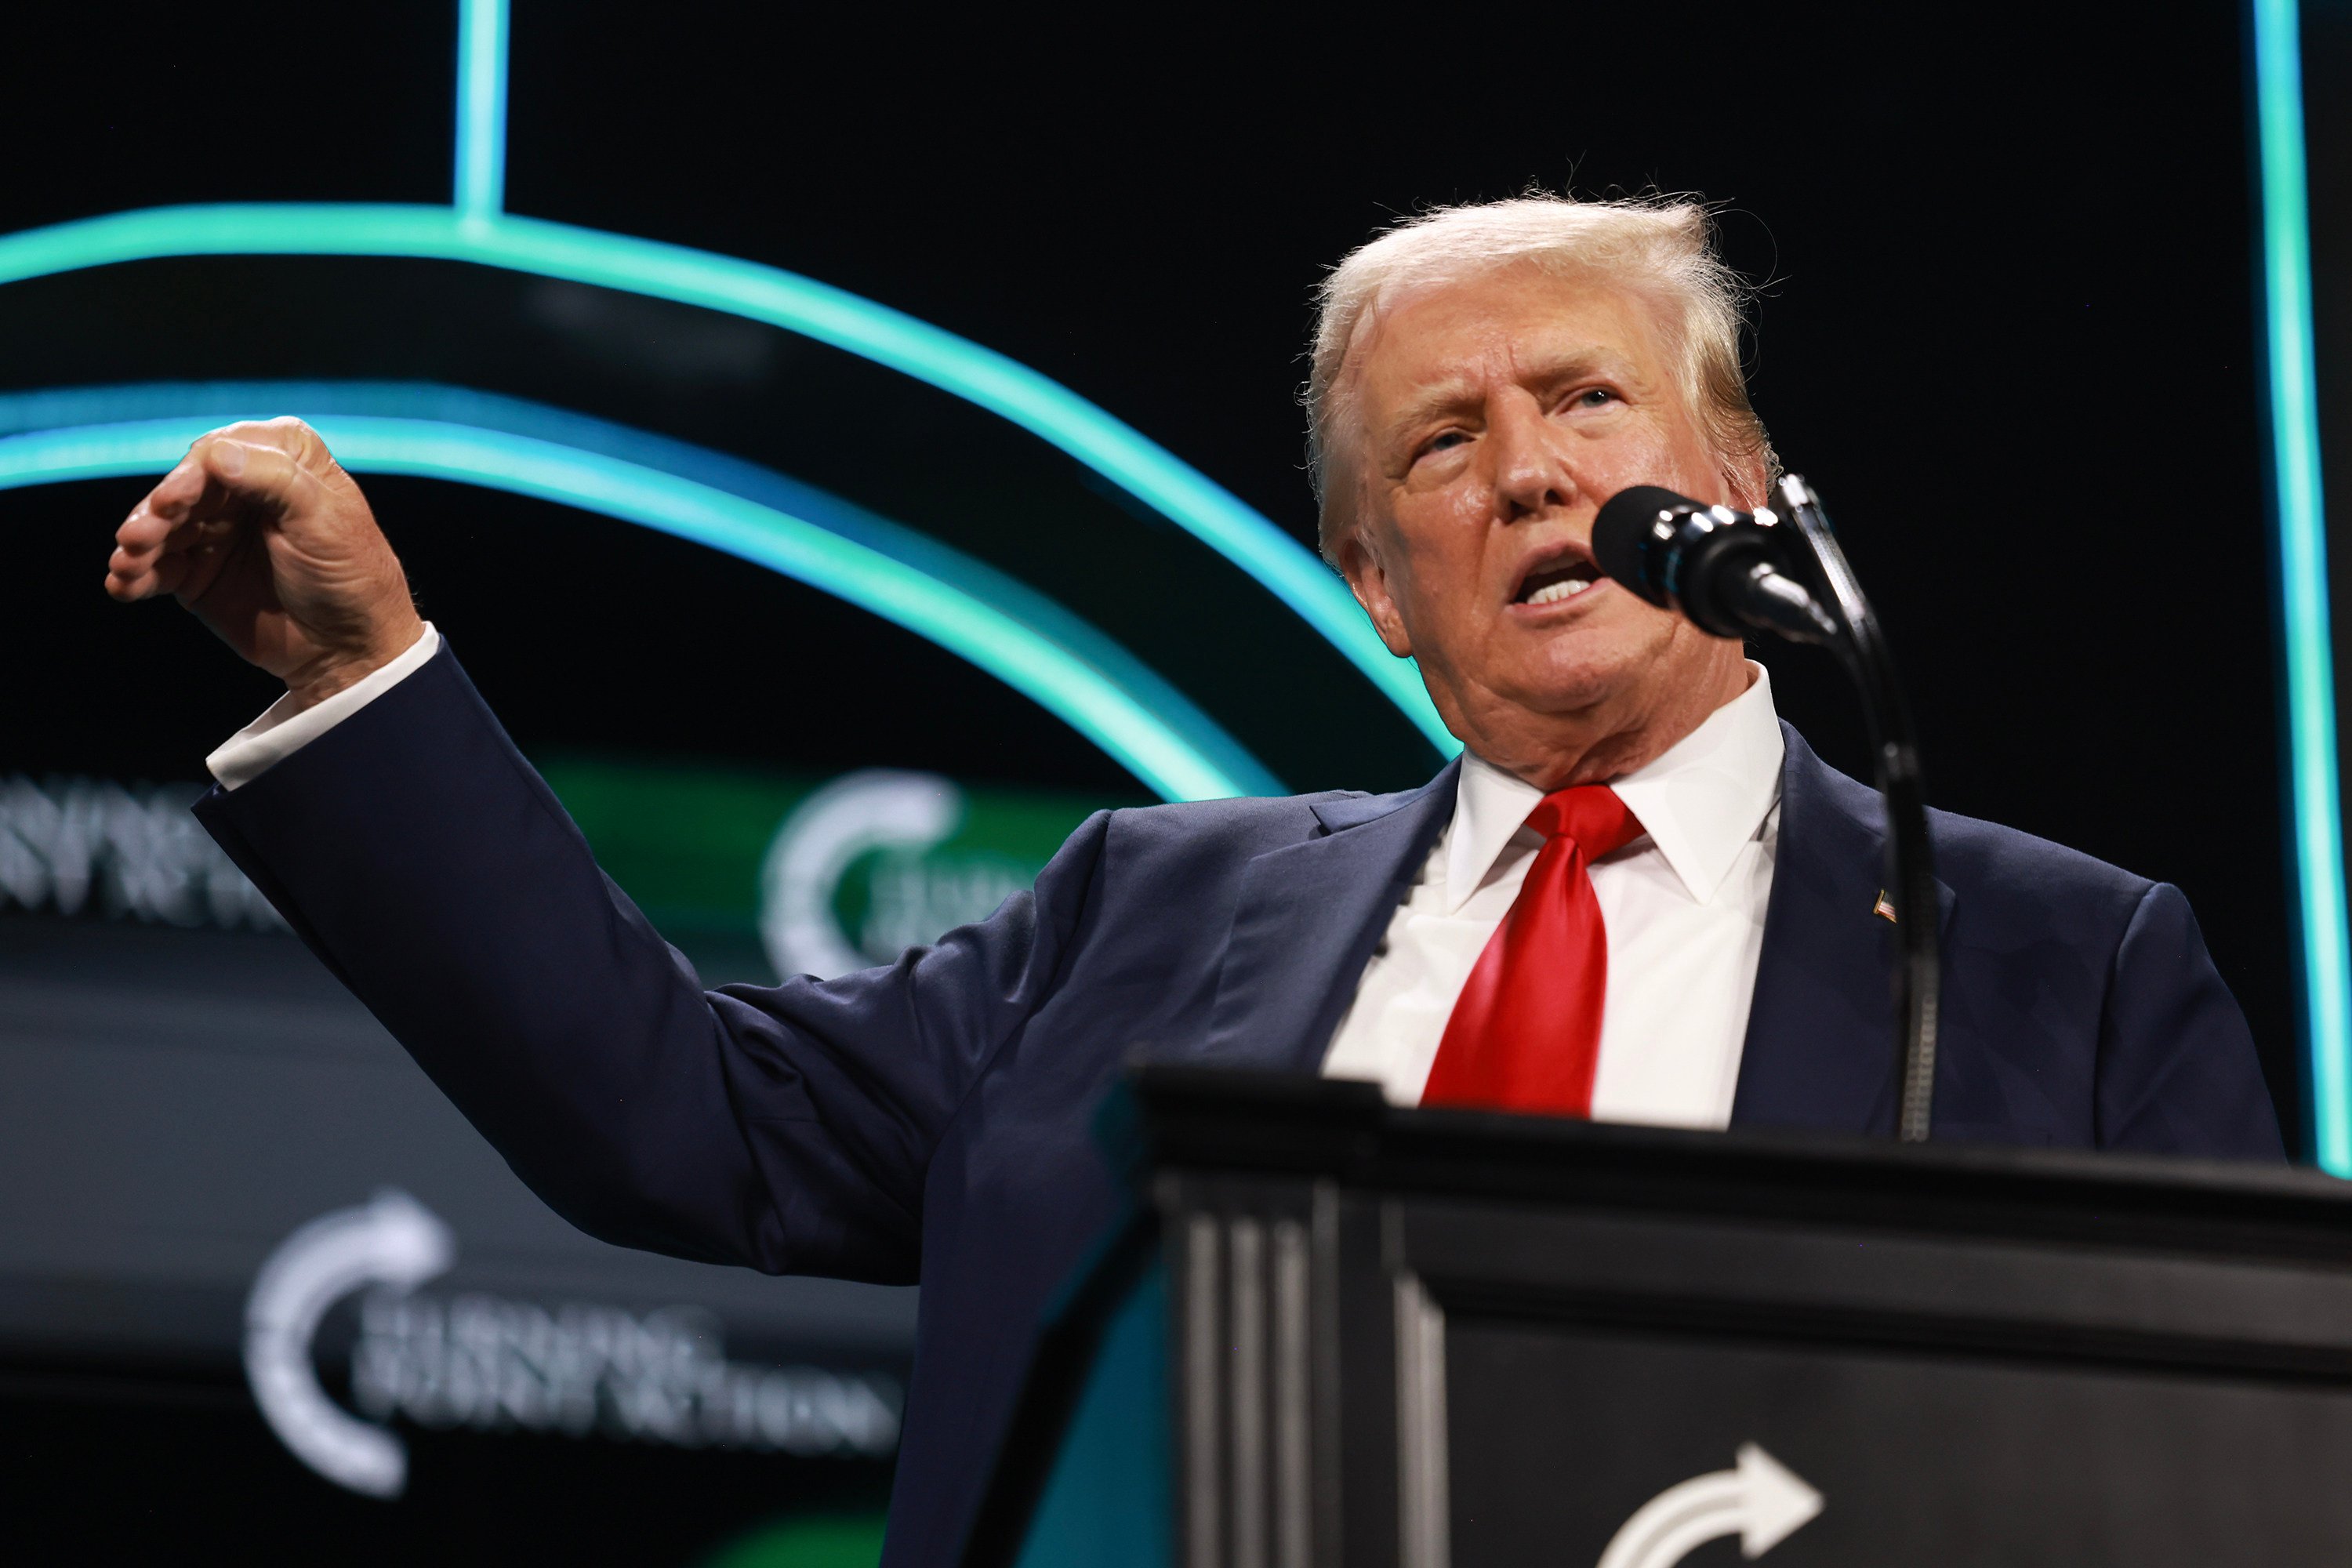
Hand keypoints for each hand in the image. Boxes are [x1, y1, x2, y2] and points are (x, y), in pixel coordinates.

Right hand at [106, 418, 424, 709]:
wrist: (351, 649)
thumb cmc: (352, 577)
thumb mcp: (324, 522)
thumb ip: (275, 480)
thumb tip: (218, 453)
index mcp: (284, 460)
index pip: (221, 452)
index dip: (191, 475)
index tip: (172, 502)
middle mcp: (245, 488)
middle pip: (183, 489)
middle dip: (156, 513)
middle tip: (138, 538)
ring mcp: (218, 530)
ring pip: (163, 526)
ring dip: (139, 544)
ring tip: (127, 566)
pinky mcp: (199, 571)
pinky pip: (157, 566)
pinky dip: (136, 575)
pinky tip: (125, 586)